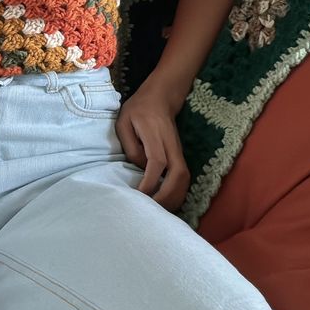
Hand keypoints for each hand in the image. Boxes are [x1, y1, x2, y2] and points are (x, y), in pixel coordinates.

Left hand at [115, 86, 189, 211]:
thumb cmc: (138, 110)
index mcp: (155, 134)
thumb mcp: (124, 122)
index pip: (157, 161)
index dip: (151, 181)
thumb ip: (130, 145)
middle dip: (167, 196)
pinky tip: (167, 203)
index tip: (140, 196)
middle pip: (179, 174)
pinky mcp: (180, 156)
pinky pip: (184, 178)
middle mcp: (171, 144)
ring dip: (175, 198)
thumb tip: (140, 168)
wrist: (161, 97)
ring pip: (185, 178)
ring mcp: (178, 151)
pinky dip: (178, 194)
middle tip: (152, 210)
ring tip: (159, 211)